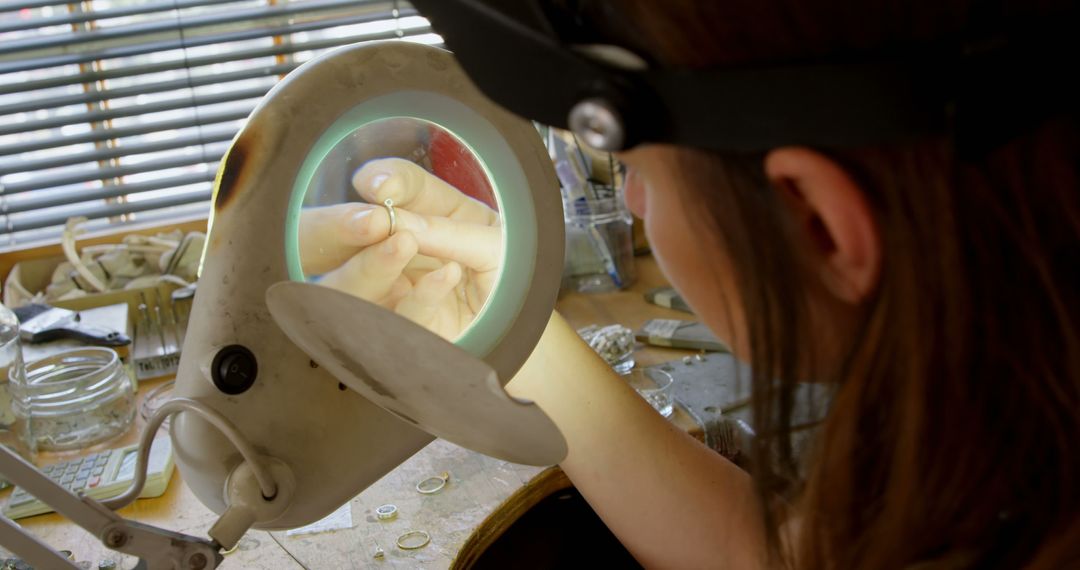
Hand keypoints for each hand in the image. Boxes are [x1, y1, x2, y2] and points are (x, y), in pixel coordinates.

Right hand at [298, 158, 501, 338]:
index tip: (378, 182)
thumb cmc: (515, 281)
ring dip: (374, 261)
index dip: (387, 178)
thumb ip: (449, 232)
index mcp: (434, 215)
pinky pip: (404, 315)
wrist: (530, 333)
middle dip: (354, 224)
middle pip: (358, 234)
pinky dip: (424, 293)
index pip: (403, 187)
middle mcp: (406, 250)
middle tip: (371, 219)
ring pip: (358, 280)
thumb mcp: (496, 245)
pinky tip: (447, 275)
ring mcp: (399, 292)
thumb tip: (399, 222)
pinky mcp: (408, 332)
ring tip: (403, 242)